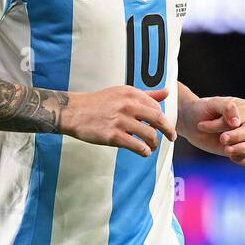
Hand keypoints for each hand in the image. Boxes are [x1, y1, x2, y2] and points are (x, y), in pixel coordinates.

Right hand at [60, 86, 175, 155]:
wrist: (73, 111)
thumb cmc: (98, 103)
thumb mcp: (122, 93)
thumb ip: (146, 94)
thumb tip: (167, 92)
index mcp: (131, 94)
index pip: (157, 108)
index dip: (163, 119)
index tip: (164, 126)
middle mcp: (128, 105)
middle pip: (158, 119)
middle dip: (168, 131)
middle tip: (172, 137)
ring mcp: (121, 121)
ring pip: (149, 135)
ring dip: (154, 144)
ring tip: (152, 147)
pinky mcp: (113, 136)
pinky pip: (137, 146)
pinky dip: (144, 151)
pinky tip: (144, 152)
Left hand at [180, 95, 244, 165]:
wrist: (191, 123)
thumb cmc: (202, 111)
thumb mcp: (212, 104)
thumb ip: (226, 108)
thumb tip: (237, 123)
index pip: (242, 118)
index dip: (223, 123)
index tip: (202, 125)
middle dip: (235, 137)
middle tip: (221, 139)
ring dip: (242, 149)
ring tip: (226, 150)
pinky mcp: (240, 151)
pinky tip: (231, 157)